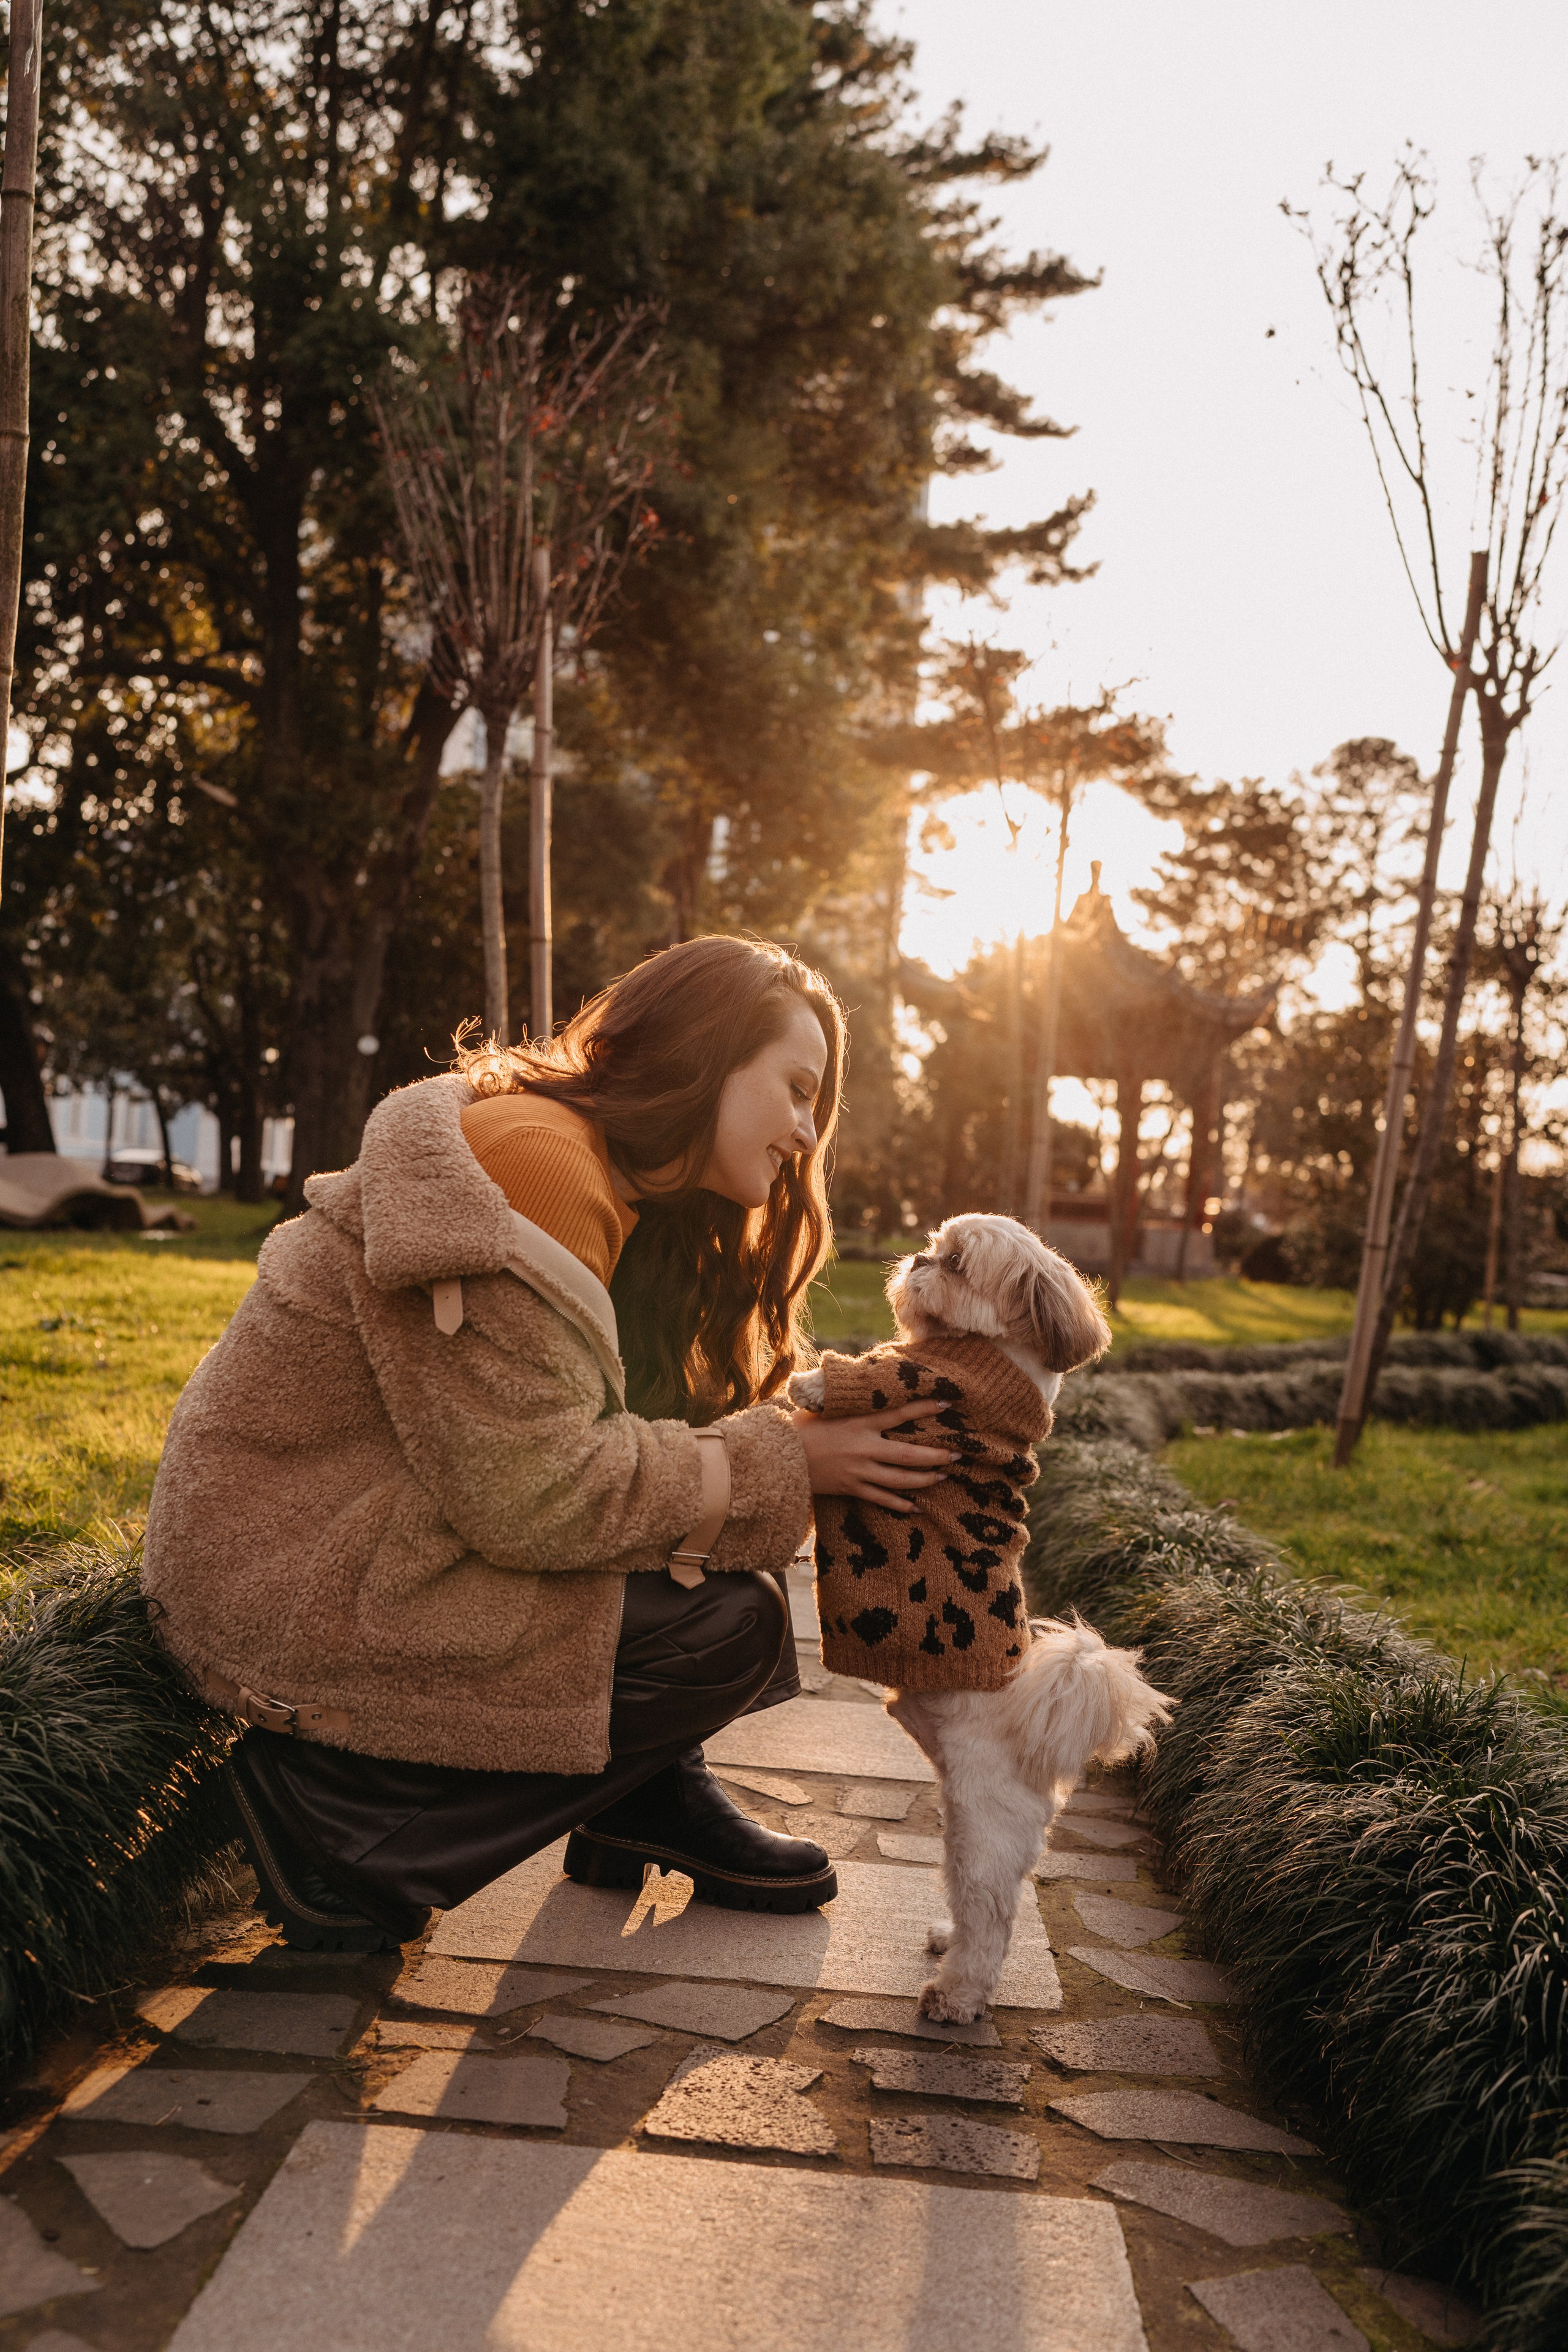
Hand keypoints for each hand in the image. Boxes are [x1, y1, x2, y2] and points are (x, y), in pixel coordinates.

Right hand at [790, 1397, 954, 1512]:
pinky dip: (900, 1504)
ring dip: (925, 1479)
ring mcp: (859, 1471)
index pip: (899, 1413)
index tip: (947, 1404)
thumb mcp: (826, 1408)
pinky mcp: (851, 1488)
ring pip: (900, 1479)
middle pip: (909, 1454)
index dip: (924, 1408)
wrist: (779, 1457)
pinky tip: (916, 1507)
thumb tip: (863, 1383)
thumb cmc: (799, 1427)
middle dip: (936, 1455)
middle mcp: (864, 1447)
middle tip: (958, 1454)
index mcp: (858, 1422)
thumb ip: (849, 1402)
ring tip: (943, 1476)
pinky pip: (881, 1499)